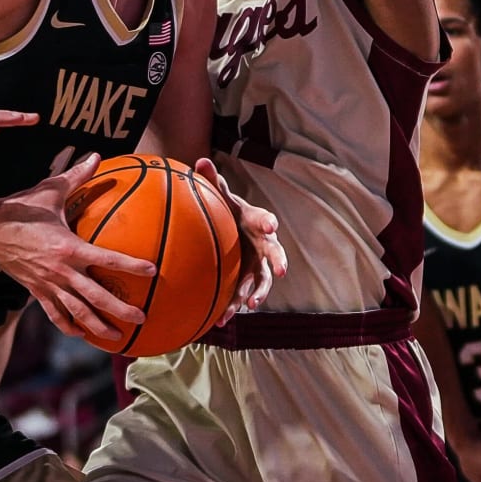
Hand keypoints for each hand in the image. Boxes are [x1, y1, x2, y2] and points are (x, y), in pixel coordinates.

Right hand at [0, 153, 156, 341]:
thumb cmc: (21, 208)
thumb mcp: (50, 190)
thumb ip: (77, 175)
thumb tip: (96, 155)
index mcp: (69, 246)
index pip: (107, 258)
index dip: (131, 265)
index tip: (152, 271)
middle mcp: (61, 270)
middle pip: (95, 296)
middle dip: (120, 309)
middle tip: (142, 318)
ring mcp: (48, 284)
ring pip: (77, 311)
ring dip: (98, 326)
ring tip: (117, 338)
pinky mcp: (35, 291)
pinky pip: (54, 314)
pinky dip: (68, 326)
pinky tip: (80, 334)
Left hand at [195, 158, 286, 324]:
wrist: (230, 229)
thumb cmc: (227, 211)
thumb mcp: (221, 195)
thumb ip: (212, 181)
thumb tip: (200, 161)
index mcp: (256, 221)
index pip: (265, 219)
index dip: (268, 222)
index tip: (270, 225)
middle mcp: (262, 245)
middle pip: (275, 253)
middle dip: (279, 260)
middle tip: (281, 270)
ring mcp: (257, 265)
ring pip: (263, 280)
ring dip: (259, 292)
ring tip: (252, 304)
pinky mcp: (246, 281)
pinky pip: (244, 295)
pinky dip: (234, 307)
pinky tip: (221, 321)